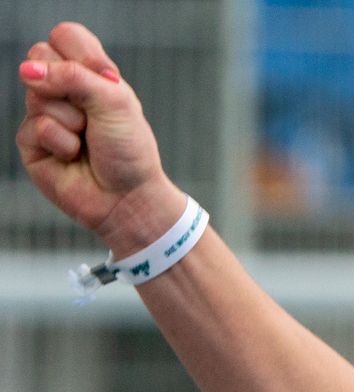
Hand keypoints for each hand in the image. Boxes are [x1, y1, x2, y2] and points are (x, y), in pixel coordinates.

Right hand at [15, 22, 183, 253]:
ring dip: (71, 120)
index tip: (105, 79)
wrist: (128, 198)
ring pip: (37, 94)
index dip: (79, 53)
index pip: (65, 36)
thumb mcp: (115, 103)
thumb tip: (28, 70)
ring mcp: (44, 113)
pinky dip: (61, 143)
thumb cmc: (130, 151)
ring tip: (86, 140)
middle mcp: (64, 90)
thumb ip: (75, 77)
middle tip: (92, 114)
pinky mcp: (31, 141)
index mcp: (90, 75)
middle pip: (40, 56)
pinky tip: (73, 156)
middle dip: (70, 87)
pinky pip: (35, 127)